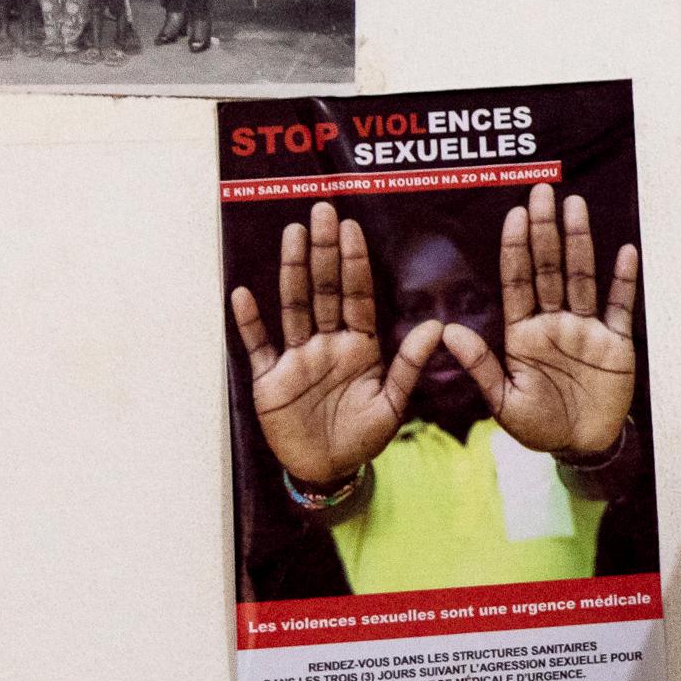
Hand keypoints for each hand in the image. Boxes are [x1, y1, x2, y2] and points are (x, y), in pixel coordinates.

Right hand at [229, 201, 440, 487]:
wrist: (329, 470)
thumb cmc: (363, 436)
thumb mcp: (393, 403)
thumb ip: (410, 364)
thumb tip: (437, 326)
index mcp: (360, 345)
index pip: (356, 295)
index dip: (354, 262)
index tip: (352, 227)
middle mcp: (326, 343)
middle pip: (324, 289)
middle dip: (324, 251)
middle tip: (322, 211)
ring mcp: (296, 358)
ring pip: (293, 307)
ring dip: (292, 271)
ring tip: (292, 235)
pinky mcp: (269, 379)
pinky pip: (257, 346)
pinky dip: (250, 322)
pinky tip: (243, 293)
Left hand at [441, 183, 639, 460]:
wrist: (582, 447)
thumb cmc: (539, 426)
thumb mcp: (503, 402)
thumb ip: (479, 365)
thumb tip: (446, 330)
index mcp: (523, 333)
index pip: (518, 282)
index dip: (516, 249)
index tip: (514, 215)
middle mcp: (554, 322)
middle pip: (549, 269)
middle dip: (545, 231)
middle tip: (542, 192)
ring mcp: (587, 329)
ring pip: (582, 278)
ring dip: (580, 242)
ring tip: (576, 207)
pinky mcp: (617, 342)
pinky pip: (621, 306)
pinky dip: (623, 280)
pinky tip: (624, 251)